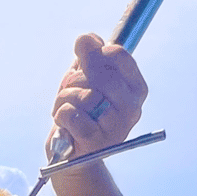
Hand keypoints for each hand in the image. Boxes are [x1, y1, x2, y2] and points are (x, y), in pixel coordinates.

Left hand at [48, 33, 147, 160]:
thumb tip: (85, 39)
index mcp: (136, 89)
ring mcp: (116, 127)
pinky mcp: (95, 142)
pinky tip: (64, 123)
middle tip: (70, 87)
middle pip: (100, 74)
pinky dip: (60, 114)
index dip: (95, 53)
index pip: (117, 55)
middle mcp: (132, 109)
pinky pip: (71, 114)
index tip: (85, 61)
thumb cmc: (80, 115)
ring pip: (85, 95)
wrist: (71, 156)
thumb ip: (88, 57)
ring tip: (66, 108)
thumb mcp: (85, 81)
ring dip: (65, 97)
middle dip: (76, 78)